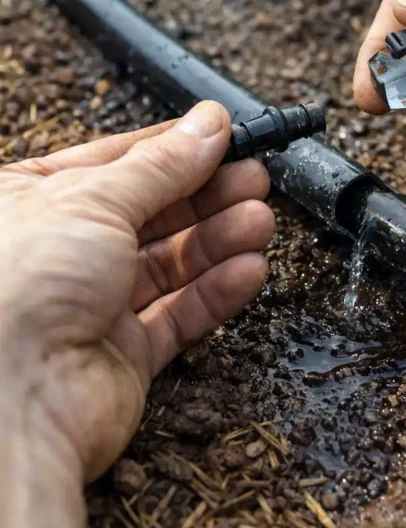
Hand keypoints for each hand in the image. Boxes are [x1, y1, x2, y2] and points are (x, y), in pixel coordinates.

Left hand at [0, 102, 273, 483]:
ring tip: (260, 219)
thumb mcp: (93, 198)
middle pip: (151, 212)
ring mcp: (90, 304)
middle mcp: (60, 251)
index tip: (223, 136)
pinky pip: (179, 314)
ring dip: (220, 238)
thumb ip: (161, 164)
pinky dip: (216, 291)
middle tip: (253, 178)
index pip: (116, 162)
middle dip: (207, 194)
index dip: (173, 148)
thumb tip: (208, 125)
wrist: (11, 402)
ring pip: (170, 262)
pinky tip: (248, 268)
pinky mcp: (121, 353)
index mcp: (29, 200)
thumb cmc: (16, 291)